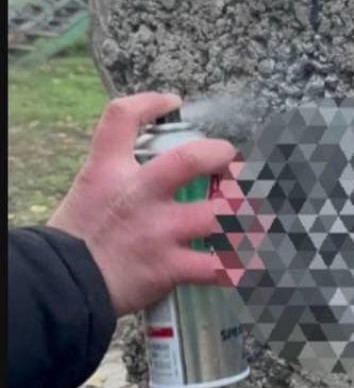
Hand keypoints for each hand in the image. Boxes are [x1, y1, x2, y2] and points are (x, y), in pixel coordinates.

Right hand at [48, 92, 235, 316]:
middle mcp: (138, 193)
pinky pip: (217, 266)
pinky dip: (239, 266)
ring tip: (255, 215)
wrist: (63, 286)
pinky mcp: (168, 266)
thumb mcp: (89, 190)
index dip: (149, 102)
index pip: (121, 116)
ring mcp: (157, 230)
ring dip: (244, 215)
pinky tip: (250, 262)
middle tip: (233, 163)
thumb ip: (118, 174)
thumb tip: (155, 166)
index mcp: (109, 170)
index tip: (171, 101)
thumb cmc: (77, 238)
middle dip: (222, 157)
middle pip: (190, 159)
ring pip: (218, 214)